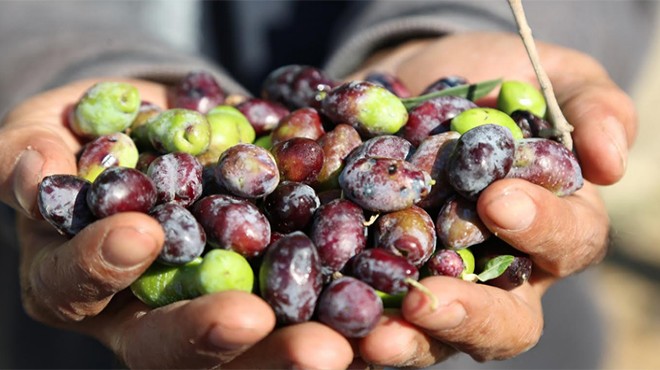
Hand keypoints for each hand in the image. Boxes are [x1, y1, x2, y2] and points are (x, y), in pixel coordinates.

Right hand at [0, 79, 357, 368]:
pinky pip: (302, 309)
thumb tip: (37, 170)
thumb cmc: (91, 132)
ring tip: (339, 346)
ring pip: (246, 347)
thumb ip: (29, 155)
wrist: (162, 131)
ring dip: (290, 348)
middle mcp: (140, 313)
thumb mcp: (46, 132)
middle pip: (169, 346)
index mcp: (77, 279)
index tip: (138, 232)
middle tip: (256, 323)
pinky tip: (376, 315)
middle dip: (214, 337)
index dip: (101, 265)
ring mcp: (207, 309)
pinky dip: (336, 312)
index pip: (77, 284)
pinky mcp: (267, 292)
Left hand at [348, 31, 635, 366]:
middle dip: (465, 316)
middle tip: (423, 301)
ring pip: (427, 334)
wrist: (417, 81)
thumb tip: (611, 161)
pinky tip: (319, 318)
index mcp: (550, 229)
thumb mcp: (552, 78)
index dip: (541, 229)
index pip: (565, 244)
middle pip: (499, 322)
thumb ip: (591, 108)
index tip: (499, 201)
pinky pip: (363, 307)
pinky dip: (344, 317)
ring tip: (369, 338)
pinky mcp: (375, 276)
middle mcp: (496, 273)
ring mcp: (433, 282)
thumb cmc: (494, 85)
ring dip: (401, 341)